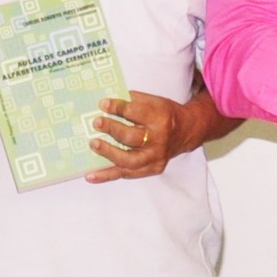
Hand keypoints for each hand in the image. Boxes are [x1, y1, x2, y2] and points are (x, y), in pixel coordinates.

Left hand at [85, 92, 200, 181]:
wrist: (186, 132)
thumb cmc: (165, 114)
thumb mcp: (154, 101)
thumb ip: (133, 101)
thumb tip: (105, 103)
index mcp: (160, 118)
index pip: (135, 112)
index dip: (117, 107)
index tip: (103, 104)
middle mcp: (159, 140)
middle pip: (131, 137)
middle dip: (111, 129)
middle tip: (96, 123)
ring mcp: (155, 157)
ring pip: (128, 160)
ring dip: (108, 153)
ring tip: (93, 144)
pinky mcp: (151, 169)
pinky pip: (126, 174)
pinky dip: (107, 175)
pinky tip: (90, 176)